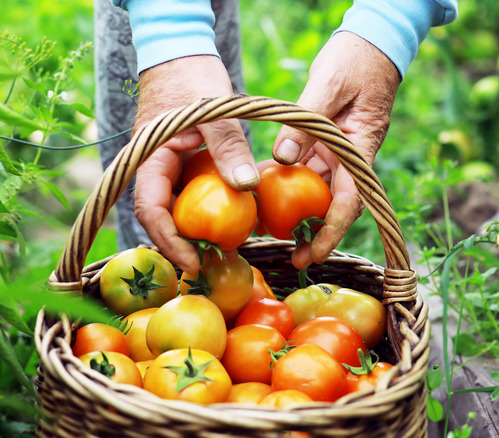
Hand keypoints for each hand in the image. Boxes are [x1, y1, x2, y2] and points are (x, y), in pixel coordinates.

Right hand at [133, 55, 257, 273]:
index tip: (192, 260)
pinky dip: (209, 209)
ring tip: (225, 250)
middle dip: (184, 244)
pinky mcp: (183, 164)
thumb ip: (228, 147)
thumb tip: (247, 187)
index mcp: (149, 158)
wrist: (181, 53)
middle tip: (213, 265)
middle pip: (163, 217)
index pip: (150, 209)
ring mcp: (168, 167)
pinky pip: (193, 193)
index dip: (169, 240)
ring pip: (178, 208)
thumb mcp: (215, 112)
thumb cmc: (192, 77)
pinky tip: (233, 221)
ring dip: (197, 230)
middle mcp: (154, 168)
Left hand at [272, 32, 400, 269]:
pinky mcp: (326, 142)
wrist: (371, 44)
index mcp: (359, 148)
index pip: (350, 200)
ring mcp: (339, 150)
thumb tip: (281, 158)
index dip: (332, 231)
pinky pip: (308, 167)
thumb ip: (305, 123)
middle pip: (335, 203)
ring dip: (300, 210)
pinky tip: (266, 188)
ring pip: (319, 188)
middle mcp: (350, 156)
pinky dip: (290, 180)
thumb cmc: (355, 60)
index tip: (315, 253)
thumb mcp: (328, 85)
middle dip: (316, 233)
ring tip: (273, 230)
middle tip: (293, 257)